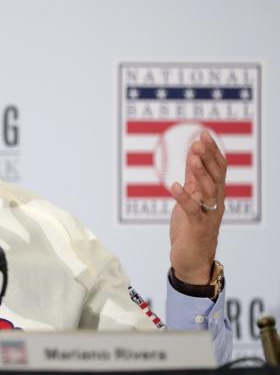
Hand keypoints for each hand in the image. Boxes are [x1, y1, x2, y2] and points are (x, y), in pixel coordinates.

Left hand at [169, 131, 226, 283]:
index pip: (218, 169)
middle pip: (216, 176)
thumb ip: (194, 178)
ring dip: (201, 173)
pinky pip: (191, 209)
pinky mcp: (196, 227)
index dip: (212, 151)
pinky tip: (174, 185)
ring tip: (193, 157)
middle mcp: (215, 203)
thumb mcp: (192, 198)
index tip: (204, 133)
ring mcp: (208, 215)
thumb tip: (194, 154)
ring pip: (208, 191)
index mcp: (214, 195)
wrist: (192, 260)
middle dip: (208, 157)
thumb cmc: (191, 228)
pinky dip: (183, 197)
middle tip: (200, 140)